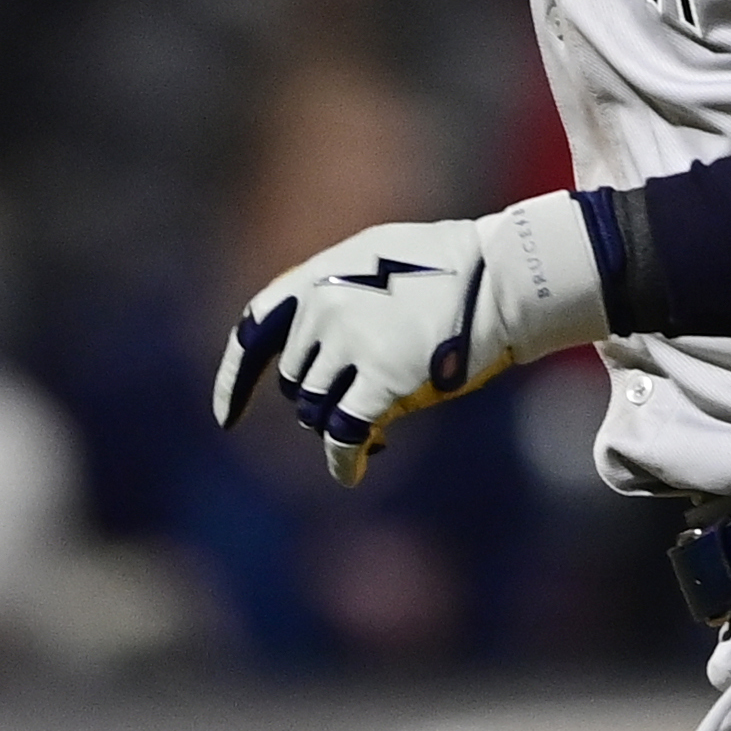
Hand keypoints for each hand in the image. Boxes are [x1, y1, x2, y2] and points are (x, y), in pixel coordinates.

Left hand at [212, 194, 611, 485]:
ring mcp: (350, 344)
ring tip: (382, 424)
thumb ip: (338, 293)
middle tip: (362, 409)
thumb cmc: (452, 268)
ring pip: (316, 411)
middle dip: (322, 401)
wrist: (503, 278)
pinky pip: (343, 436)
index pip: (254, 329)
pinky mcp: (381, 381)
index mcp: (318, 276)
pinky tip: (354, 472)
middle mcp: (323, 307)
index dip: (235, 378)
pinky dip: (344, 461)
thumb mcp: (378, 258)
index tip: (227, 417)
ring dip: (340, 424)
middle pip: (295, 383)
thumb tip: (318, 352)